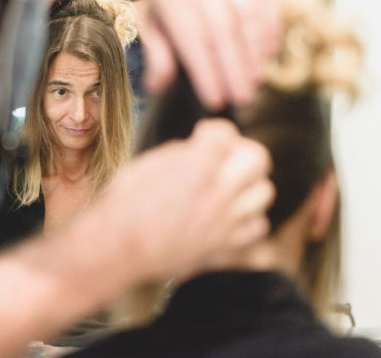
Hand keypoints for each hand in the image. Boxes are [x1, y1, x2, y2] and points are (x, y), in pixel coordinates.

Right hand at [98, 119, 273, 281]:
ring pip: (264, 193)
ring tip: (227, 187)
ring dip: (248, 184)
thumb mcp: (148, 163)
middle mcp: (218, 194)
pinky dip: (248, 219)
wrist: (116, 250)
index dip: (212, 130)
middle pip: (258, 158)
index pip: (225, 133)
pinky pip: (257, 228)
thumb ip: (183, 153)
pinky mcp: (224, 249)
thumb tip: (200, 149)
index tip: (203, 135)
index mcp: (196, 167)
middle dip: (241, 150)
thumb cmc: (123, 205)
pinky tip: (227, 215)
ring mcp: (226, 224)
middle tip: (223, 156)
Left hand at [141, 0, 279, 108]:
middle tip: (241, 98)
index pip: (193, 40)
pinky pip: (267, 6)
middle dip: (234, 69)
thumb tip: (157, 87)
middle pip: (223, 32)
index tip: (214, 99)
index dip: (206, 72)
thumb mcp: (150, 19)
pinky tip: (267, 56)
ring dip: (254, 54)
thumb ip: (157, 54)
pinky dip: (270, 33)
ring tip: (255, 81)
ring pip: (248, 19)